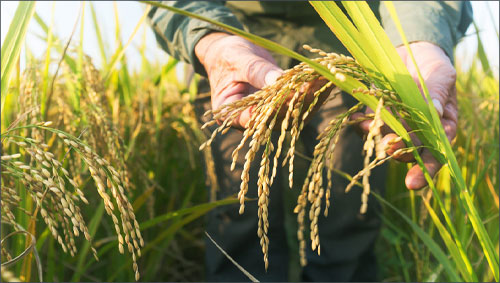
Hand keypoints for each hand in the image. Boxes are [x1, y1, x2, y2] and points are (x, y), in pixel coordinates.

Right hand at [195, 32, 330, 128]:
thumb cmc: (227, 56)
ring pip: (293, 113)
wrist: (229, 54)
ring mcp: (268, 116)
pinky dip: (312, 91)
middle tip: (318, 81)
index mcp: (232, 115)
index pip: (254, 118)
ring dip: (312, 96)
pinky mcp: (281, 107)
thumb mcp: (238, 60)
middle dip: (300, 99)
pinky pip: (298, 103)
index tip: (294, 93)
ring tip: (327, 77)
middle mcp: (252, 121)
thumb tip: (278, 80)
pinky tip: (324, 77)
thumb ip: (256, 72)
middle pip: (278, 117)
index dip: (275, 108)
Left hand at [353, 41, 457, 189]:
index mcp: (441, 127)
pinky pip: (369, 126)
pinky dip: (363, 126)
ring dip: (379, 141)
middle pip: (410, 151)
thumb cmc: (433, 66)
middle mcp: (418, 131)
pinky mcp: (377, 115)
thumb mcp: (441, 76)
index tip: (412, 183)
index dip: (426, 169)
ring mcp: (396, 124)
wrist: (411, 51)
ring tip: (373, 136)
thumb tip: (433, 110)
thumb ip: (437, 93)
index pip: (437, 153)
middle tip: (390, 149)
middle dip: (400, 153)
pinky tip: (358, 122)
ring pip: (387, 141)